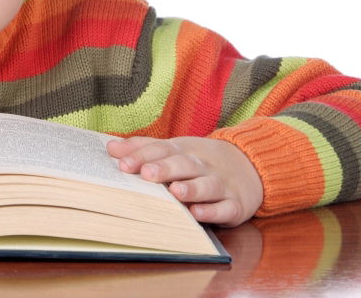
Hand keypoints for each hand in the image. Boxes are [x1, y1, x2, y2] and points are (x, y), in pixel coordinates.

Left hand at [105, 136, 262, 225]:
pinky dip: (213, 211)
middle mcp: (202, 165)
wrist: (250, 166)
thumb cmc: (199, 160)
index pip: (161, 150)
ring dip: (191, 188)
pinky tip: (198, 214)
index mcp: (184, 151)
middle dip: (165, 169)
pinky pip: (225, 208)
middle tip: (146, 174)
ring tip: (175, 191)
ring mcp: (220, 184)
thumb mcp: (174, 150)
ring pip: (207, 185)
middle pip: (184, 164)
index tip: (121, 164)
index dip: (142, 156)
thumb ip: (142, 149)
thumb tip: (110, 147)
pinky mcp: (235, 205)